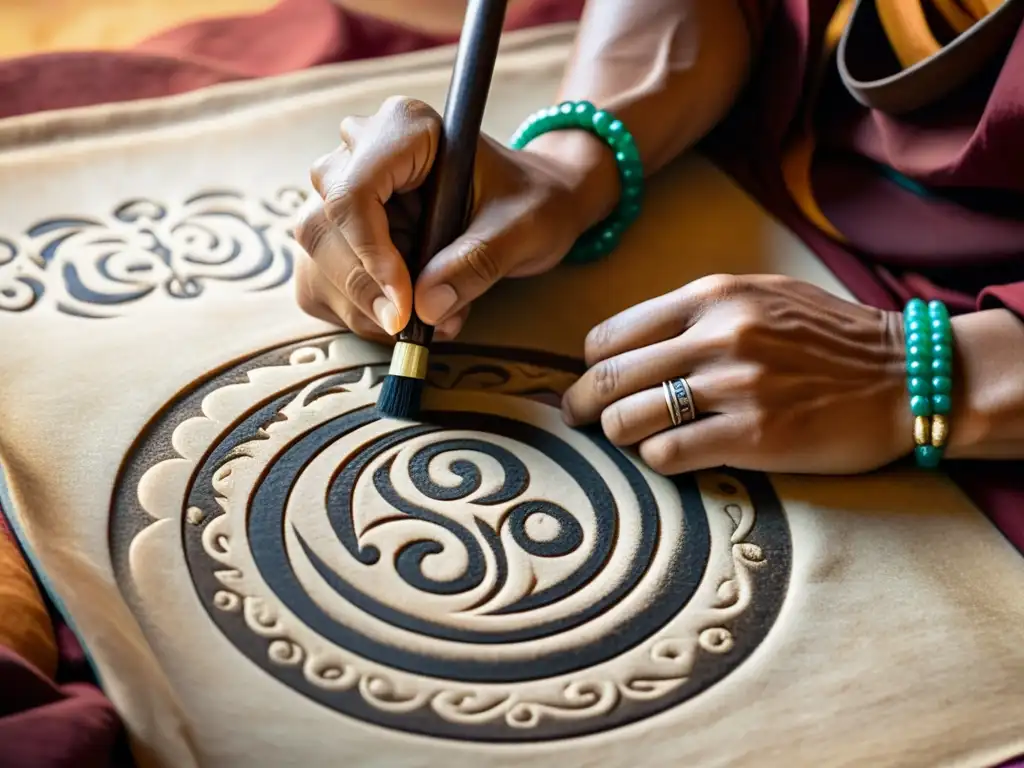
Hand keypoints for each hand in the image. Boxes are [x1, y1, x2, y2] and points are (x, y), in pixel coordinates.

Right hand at [294, 96, 618, 341]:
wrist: (535, 204)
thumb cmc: (533, 202)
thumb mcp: (523, 230)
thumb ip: (477, 263)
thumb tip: (426, 308)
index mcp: (406, 129)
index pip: (353, 192)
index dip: (370, 254)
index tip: (403, 305)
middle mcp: (361, 152)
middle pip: (322, 228)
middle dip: (363, 289)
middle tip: (411, 326)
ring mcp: (344, 190)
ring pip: (316, 258)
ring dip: (360, 306)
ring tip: (421, 323)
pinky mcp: (342, 229)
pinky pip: (320, 278)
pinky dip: (356, 311)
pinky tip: (401, 318)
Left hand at [561, 274, 911, 474]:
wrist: (903, 378)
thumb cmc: (827, 338)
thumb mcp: (761, 296)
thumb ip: (696, 312)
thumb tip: (628, 345)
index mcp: (712, 296)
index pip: (610, 335)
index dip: (590, 364)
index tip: (591, 380)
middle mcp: (716, 336)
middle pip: (605, 379)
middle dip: (581, 405)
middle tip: (579, 419)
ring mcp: (734, 387)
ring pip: (626, 420)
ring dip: (620, 435)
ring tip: (633, 439)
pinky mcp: (752, 437)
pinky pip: (668, 454)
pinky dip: (659, 459)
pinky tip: (675, 454)